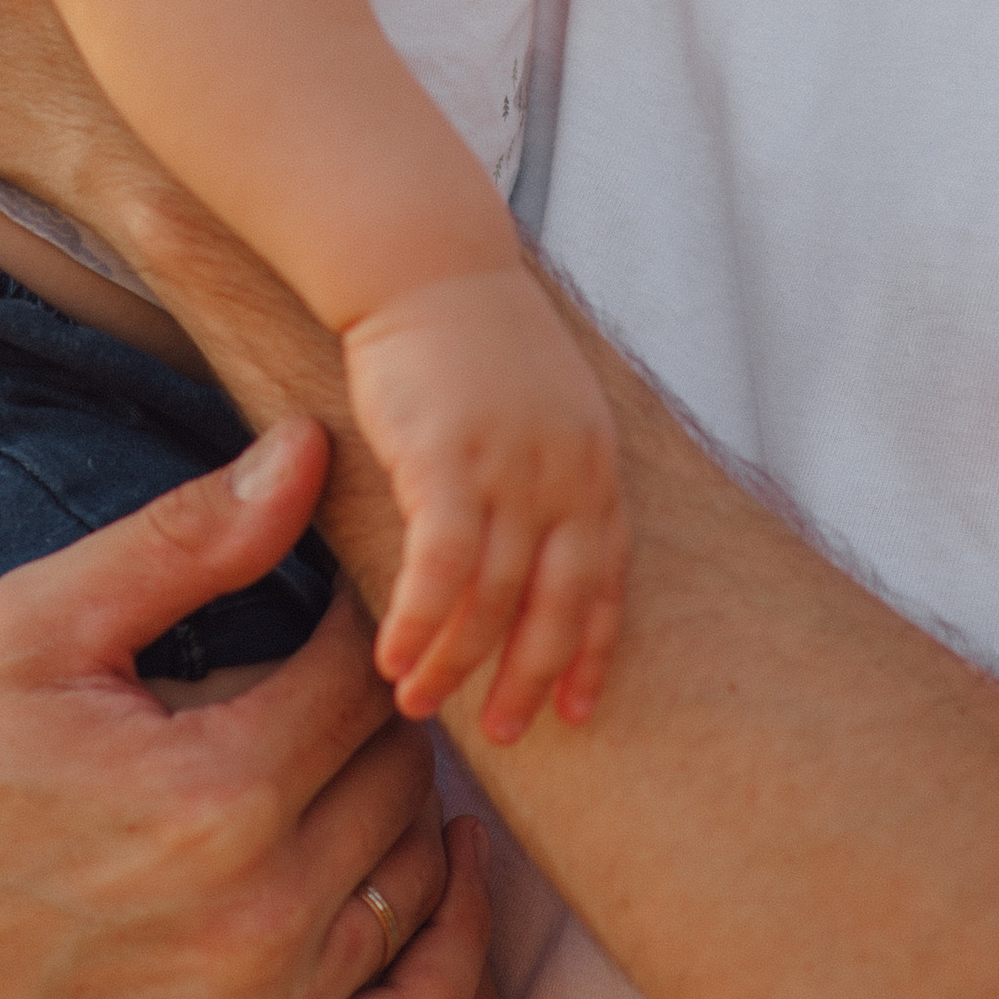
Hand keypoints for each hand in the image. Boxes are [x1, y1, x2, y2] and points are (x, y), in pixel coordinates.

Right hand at [0, 416, 489, 998]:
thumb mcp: (44, 621)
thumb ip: (191, 537)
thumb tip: (313, 448)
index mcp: (212, 800)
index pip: (362, 678)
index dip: (354, 621)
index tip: (328, 599)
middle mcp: (253, 930)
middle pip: (396, 775)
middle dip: (374, 708)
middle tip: (332, 675)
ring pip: (415, 877)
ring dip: (405, 806)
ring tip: (355, 752)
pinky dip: (451, 953)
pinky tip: (444, 869)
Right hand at [343, 268, 627, 742]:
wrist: (424, 261)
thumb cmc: (469, 333)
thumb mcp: (539, 404)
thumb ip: (545, 472)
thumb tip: (531, 539)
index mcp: (595, 462)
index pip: (607, 578)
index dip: (591, 648)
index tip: (577, 707)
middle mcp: (567, 472)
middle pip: (558, 603)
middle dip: (531, 677)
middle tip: (506, 737)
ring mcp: (513, 467)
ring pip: (493, 597)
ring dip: (457, 662)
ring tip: (420, 704)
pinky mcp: (450, 459)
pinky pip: (440, 569)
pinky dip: (419, 623)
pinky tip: (391, 657)